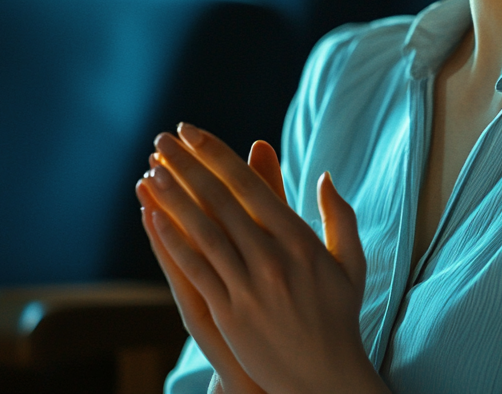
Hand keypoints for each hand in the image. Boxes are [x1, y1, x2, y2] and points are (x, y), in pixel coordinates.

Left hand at [138, 124, 386, 393]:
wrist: (325, 377)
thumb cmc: (339, 316)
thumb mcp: (351, 263)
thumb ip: (340, 217)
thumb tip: (323, 176)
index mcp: (301, 241)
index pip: (250, 186)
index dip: (217, 156)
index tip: (193, 132)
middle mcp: (272, 259)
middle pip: (220, 202)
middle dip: (187, 166)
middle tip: (162, 139)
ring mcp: (248, 287)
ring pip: (202, 232)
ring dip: (173, 198)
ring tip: (150, 171)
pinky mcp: (229, 313)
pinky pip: (195, 270)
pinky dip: (172, 242)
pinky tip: (154, 219)